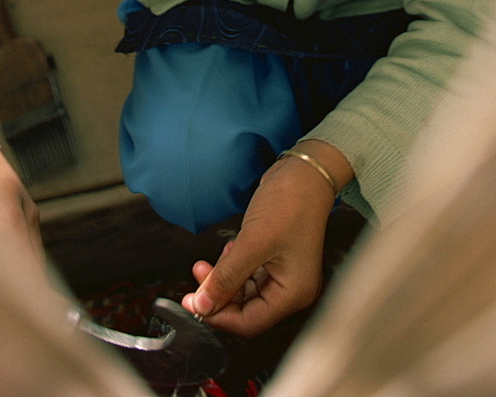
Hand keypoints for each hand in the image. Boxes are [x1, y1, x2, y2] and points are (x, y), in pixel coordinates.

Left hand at [181, 143, 351, 336]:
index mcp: (293, 293)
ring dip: (223, 279)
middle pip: (245, 308)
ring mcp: (283, 274)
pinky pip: (248, 274)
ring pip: (244, 291)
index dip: (218, 315)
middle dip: (218, 294)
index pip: (249, 322)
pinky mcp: (275, 259)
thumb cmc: (288, 204)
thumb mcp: (252, 242)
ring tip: (208, 260)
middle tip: (197, 274)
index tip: (192, 302)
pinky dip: (233, 266)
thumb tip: (201, 305)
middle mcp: (290, 289)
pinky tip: (228, 250)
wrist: (303, 172)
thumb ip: (226, 278)